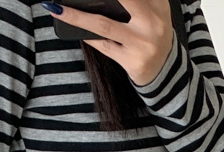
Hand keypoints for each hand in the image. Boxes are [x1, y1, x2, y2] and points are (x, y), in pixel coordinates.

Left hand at [42, 1, 174, 86]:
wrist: (166, 72)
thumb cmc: (152, 35)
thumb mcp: (153, 11)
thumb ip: (136, 1)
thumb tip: (98, 0)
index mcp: (158, 5)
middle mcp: (152, 23)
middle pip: (123, 0)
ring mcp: (142, 44)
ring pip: (103, 25)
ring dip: (77, 16)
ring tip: (57, 9)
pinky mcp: (133, 62)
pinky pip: (104, 46)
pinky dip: (87, 36)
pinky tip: (72, 26)